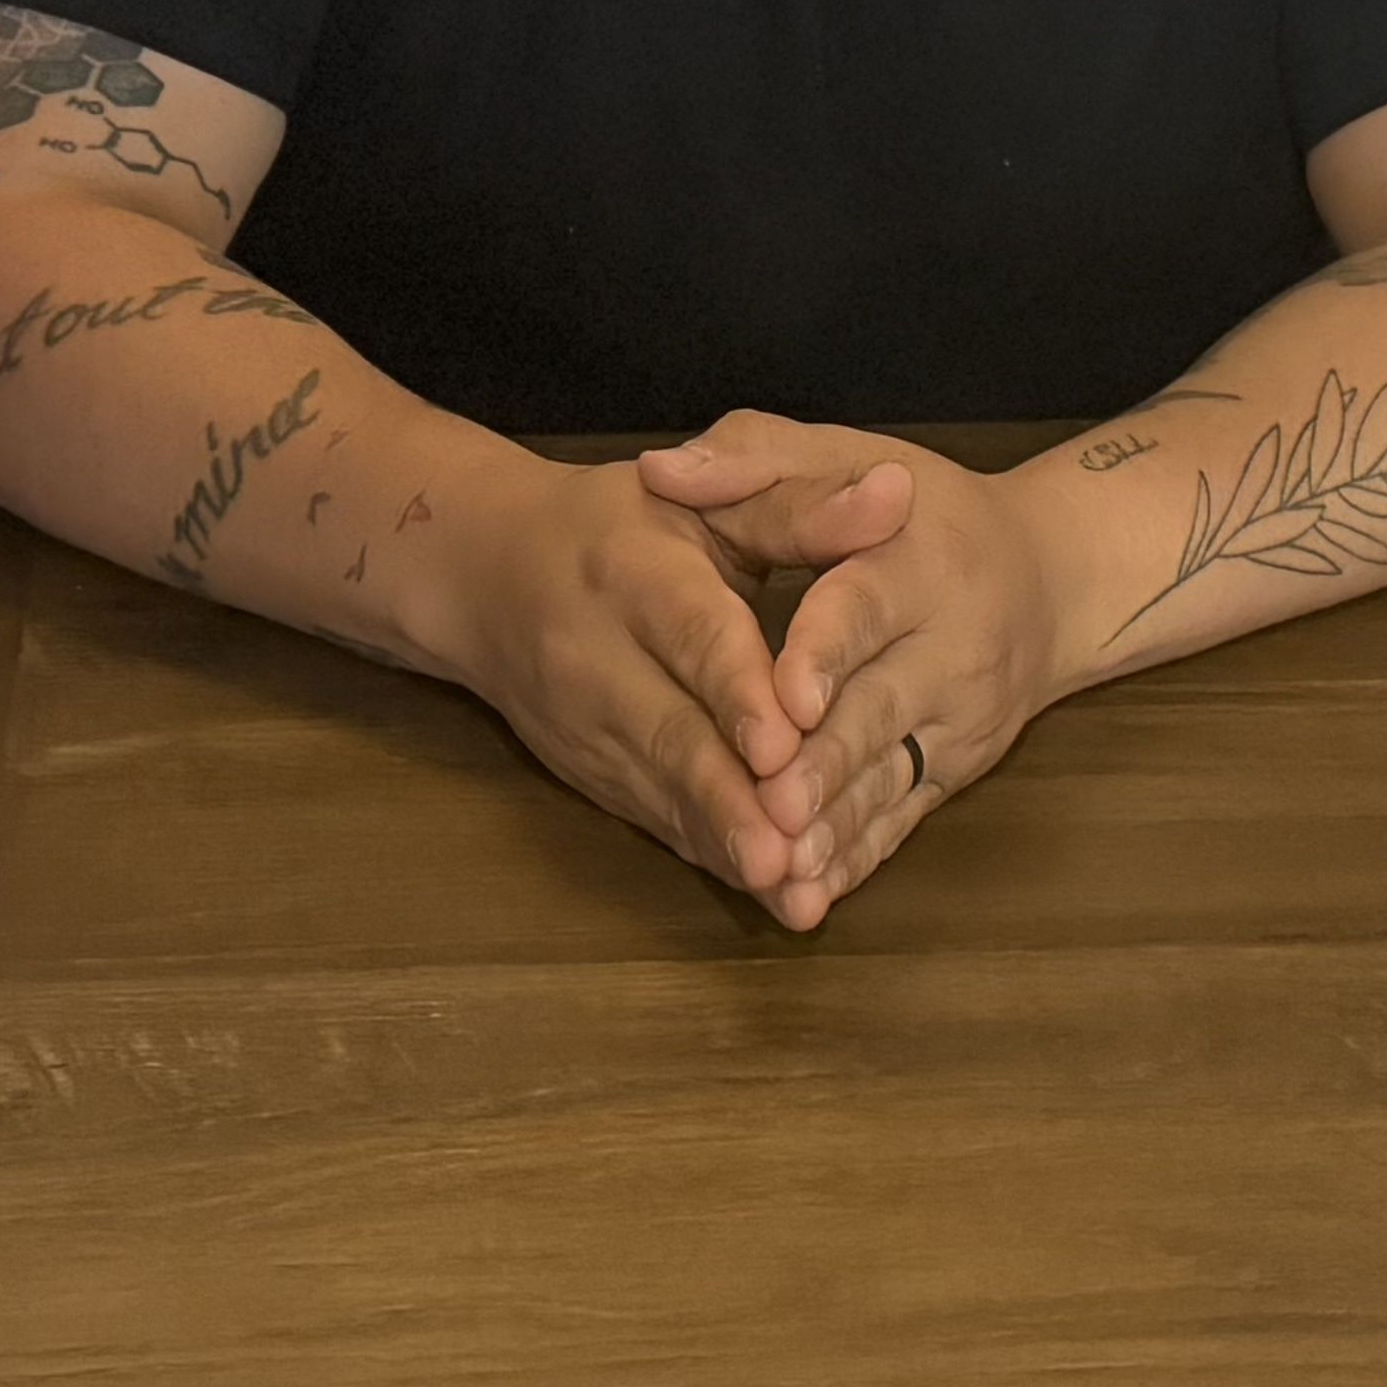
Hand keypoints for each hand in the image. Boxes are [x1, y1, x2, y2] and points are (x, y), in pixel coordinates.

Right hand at [412, 458, 830, 916]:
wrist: (489, 575)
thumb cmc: (622, 525)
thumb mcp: (707, 499)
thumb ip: (802, 508)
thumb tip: (897, 497)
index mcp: (635, 573)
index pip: (693, 637)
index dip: (738, 694)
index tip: (784, 745)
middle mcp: (600, 657)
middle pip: (671, 735)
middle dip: (730, 799)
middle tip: (786, 851)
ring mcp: (588, 728)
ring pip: (662, 794)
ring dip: (725, 845)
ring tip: (785, 888)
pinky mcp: (593, 775)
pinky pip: (658, 821)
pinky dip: (711, 855)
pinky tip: (764, 890)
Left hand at [640, 416, 1069, 927]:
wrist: (1048, 578)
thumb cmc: (920, 511)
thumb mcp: (843, 452)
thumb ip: (752, 458)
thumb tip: (663, 470)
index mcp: (916, 559)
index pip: (866, 604)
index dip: (824, 651)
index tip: (784, 696)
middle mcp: (951, 645)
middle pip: (878, 708)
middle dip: (822, 762)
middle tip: (768, 804)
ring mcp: (959, 718)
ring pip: (890, 776)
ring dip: (834, 827)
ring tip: (781, 867)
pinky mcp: (956, 770)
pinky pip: (902, 818)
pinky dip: (856, 858)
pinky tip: (809, 893)